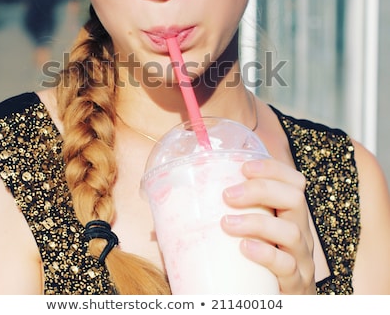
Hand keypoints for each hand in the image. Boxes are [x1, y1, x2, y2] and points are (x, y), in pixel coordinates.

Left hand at [221, 158, 316, 293]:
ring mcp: (301, 259)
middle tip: (228, 195)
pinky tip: (245, 248)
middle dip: (261, 189)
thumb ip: (218, 213)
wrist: (269, 301)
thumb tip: (167, 198)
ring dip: (257, 222)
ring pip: (292, 232)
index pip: (292, 182)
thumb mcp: (242, 232)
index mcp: (287, 215)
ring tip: (227, 223)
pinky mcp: (296, 285)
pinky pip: (288, 266)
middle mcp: (299, 232)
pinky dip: (266, 254)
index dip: (273, 169)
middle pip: (294, 198)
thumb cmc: (250, 262)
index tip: (244, 167)